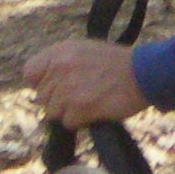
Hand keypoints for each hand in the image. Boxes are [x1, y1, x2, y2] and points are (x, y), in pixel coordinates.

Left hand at [24, 37, 147, 126]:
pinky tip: (96, 109)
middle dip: (58, 101)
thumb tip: (41, 84)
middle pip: (42, 97)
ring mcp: (68, 89)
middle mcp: (60, 68)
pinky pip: (69, 123)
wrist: (144, 73)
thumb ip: (60, 62)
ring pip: (53, 113)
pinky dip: (81, 121)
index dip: (41, 83)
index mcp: (60, 51)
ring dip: (70, 113)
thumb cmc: (117, 64)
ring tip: (90, 102)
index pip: (30, 73)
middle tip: (82, 95)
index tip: (56, 86)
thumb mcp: (84, 50)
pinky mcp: (80, 107)